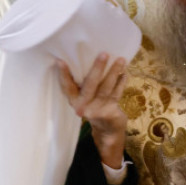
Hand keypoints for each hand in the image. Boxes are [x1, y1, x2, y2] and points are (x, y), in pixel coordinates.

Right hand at [57, 53, 128, 167]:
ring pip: (106, 87)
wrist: (107, 131)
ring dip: (114, 72)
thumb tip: (85, 60)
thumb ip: (83, 86)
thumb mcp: (85, 100)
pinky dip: (122, 82)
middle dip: (97, 68)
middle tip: (103, 54)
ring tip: (121, 59)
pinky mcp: (110, 112)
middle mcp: (83, 106)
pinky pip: (117, 93)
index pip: (66, 86)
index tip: (60, 61)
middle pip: (90, 84)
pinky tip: (125, 73)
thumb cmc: (95, 108)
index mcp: (74, 101)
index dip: (63, 74)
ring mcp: (97, 109)